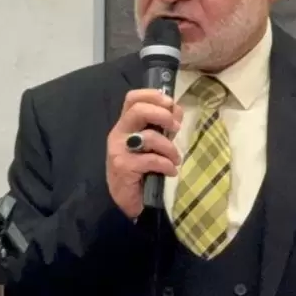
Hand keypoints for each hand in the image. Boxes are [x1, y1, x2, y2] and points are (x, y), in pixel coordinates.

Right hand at [106, 89, 182, 218]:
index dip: (152, 95)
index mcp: (125, 124)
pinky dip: (167, 165)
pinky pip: (151, 159)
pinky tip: (171, 172)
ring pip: (148, 137)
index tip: (170, 103)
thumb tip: (177, 109)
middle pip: (138, 110)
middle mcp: (118, 133)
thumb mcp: (155, 144)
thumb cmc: (142, 170)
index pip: (132, 98)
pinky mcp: (123, 166)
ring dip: (169, 148)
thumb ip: (163, 126)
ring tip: (176, 159)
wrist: (129, 200)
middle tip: (176, 127)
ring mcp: (118, 150)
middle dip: (162, 115)